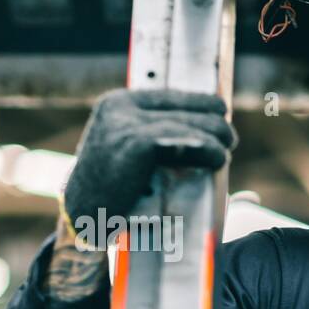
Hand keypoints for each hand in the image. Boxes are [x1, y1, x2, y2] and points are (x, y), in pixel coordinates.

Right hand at [62, 89, 237, 226]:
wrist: (81, 214)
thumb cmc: (113, 189)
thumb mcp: (130, 151)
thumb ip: (159, 136)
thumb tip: (211, 130)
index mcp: (120, 103)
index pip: (176, 94)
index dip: (205, 105)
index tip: (221, 118)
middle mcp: (122, 107)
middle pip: (190, 109)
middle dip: (214, 127)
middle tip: (227, 144)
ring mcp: (126, 124)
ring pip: (193, 125)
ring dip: (217, 141)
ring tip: (224, 156)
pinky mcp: (135, 143)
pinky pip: (185, 140)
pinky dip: (208, 149)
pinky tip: (218, 159)